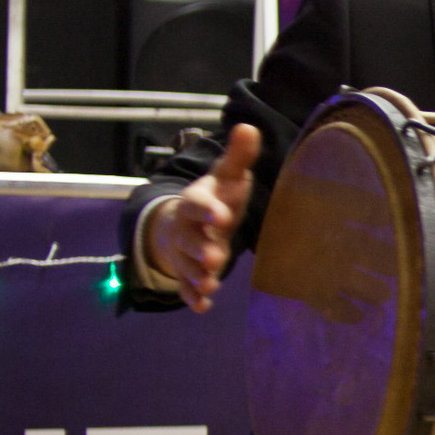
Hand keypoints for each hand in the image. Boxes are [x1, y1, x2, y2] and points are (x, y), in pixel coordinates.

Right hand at [144, 123, 261, 311]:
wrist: (190, 221)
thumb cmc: (216, 198)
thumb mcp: (227, 176)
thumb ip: (238, 156)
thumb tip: (248, 127)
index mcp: (197, 202)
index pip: (197, 204)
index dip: (207, 210)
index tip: (220, 215)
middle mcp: (187, 228)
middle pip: (190, 239)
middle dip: (200, 249)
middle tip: (215, 258)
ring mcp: (185, 252)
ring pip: (187, 265)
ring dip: (197, 275)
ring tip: (210, 284)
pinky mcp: (188, 272)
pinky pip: (186, 286)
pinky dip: (192, 296)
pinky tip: (203, 306)